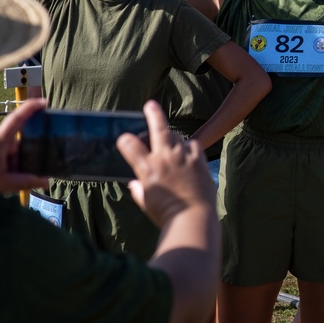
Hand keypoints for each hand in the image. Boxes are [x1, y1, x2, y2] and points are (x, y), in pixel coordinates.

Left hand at [0, 98, 49, 192]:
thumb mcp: (5, 184)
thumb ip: (27, 181)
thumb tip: (45, 181)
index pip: (17, 118)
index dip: (31, 108)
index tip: (43, 102)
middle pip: (12, 142)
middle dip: (18, 157)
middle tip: (17, 173)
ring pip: (1, 148)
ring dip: (6, 162)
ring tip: (0, 179)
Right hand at [117, 100, 214, 226]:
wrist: (193, 218)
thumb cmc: (166, 215)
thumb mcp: (146, 203)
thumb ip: (139, 191)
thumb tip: (134, 186)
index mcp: (147, 169)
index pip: (130, 145)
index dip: (125, 140)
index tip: (124, 139)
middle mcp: (165, 158)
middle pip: (158, 128)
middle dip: (153, 114)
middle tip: (150, 105)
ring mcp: (184, 157)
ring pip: (177, 136)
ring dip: (172, 135)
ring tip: (170, 138)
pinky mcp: (199, 161)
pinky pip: (194, 145)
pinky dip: (189, 146)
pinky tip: (187, 150)